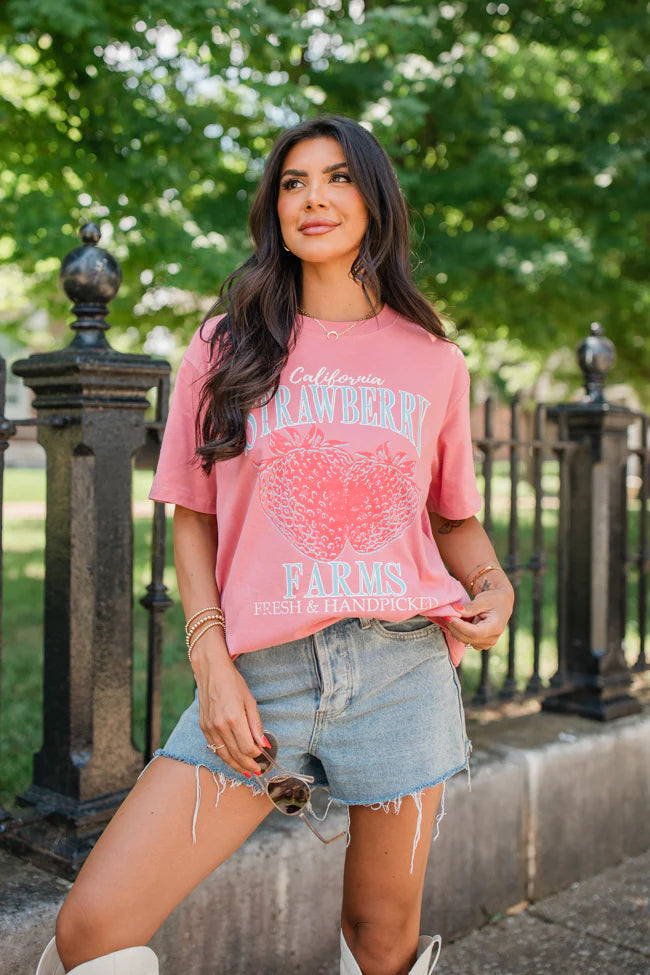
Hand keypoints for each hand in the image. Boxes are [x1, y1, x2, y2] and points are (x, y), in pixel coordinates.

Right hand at [191, 644, 267, 778]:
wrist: (210, 671)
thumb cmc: (233, 682)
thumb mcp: (249, 700)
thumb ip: (256, 724)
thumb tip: (263, 744)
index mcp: (234, 719)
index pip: (247, 747)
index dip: (256, 755)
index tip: (263, 755)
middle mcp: (219, 726)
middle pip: (235, 754)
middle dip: (248, 765)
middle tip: (257, 771)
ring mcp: (209, 728)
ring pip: (223, 755)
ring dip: (236, 765)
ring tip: (246, 771)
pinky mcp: (203, 727)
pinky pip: (214, 747)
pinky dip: (224, 756)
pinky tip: (232, 759)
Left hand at [442, 586, 513, 650]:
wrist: (500, 603)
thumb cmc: (493, 599)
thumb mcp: (482, 600)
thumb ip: (469, 607)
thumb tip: (454, 610)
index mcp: (495, 627)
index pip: (473, 632)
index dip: (459, 626)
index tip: (448, 616)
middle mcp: (492, 639)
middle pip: (467, 637)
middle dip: (453, 626)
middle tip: (444, 614)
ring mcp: (486, 643)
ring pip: (464, 640)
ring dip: (454, 629)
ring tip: (449, 616)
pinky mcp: (480, 643)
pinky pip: (465, 640)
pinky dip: (458, 631)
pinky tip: (456, 621)